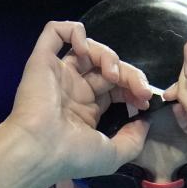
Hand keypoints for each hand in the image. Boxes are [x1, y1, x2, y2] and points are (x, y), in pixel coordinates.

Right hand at [5, 21, 154, 181]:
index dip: (133, 88)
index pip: (116, 87)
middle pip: (107, 67)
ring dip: (109, 56)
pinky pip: (55, 32)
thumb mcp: (114, 154)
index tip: (145, 100)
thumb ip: (134, 139)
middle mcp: (73, 89)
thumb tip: (144, 121)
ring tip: (113, 75)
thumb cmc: (74, 156)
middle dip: (130, 75)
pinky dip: (74, 31)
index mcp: (87, 109)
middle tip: (140, 89)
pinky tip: (84, 49)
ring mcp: (59, 74)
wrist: (41, 150)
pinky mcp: (42, 61)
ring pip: (88, 48)